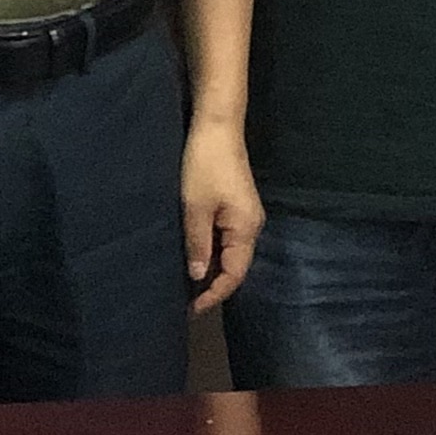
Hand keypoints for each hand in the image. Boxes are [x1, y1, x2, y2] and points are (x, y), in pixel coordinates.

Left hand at [180, 111, 262, 314]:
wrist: (217, 125)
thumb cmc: (205, 164)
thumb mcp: (195, 206)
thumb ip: (197, 243)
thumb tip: (196, 276)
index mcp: (246, 230)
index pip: (233, 275)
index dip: (213, 294)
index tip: (191, 309)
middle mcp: (251, 226)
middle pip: (234, 266)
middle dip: (211, 285)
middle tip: (185, 301)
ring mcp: (244, 215)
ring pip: (228, 252)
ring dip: (210, 268)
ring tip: (186, 283)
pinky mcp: (235, 205)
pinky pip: (225, 238)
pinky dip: (210, 250)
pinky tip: (194, 254)